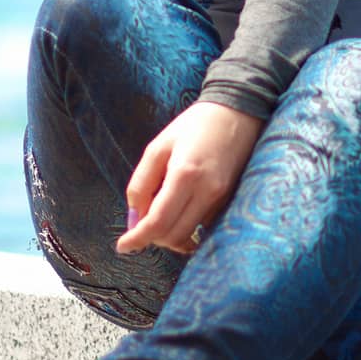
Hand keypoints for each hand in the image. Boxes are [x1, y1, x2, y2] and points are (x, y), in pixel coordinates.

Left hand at [117, 101, 264, 256]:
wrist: (237, 112)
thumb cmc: (194, 125)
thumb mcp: (158, 147)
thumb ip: (141, 183)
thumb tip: (134, 218)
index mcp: (184, 174)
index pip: (158, 222)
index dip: (138, 239)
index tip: (122, 246)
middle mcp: (206, 192)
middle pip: (174, 236)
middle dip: (152, 238)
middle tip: (140, 224)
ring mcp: (221, 198)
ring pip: (189, 236)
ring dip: (168, 235)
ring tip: (158, 217)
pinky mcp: (230, 201)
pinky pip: (203, 227)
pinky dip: (187, 228)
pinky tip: (180, 213)